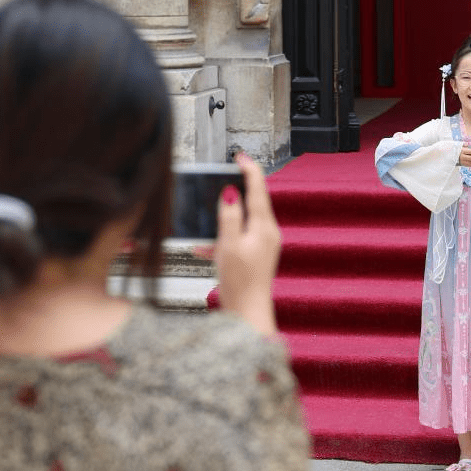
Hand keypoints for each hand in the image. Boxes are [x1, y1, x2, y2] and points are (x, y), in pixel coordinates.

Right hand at [215, 152, 280, 335]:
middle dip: (237, 190)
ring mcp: (263, 245)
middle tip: (223, 176)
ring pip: (243, 220)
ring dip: (225, 216)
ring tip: (207, 215)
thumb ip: (229, 216)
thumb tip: (231, 192)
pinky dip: (222, 238)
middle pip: (253, 201)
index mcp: (264, 226)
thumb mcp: (228, 245)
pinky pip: (238, 238)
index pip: (258, 188)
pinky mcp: (256, 256)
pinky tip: (203, 247)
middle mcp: (268, 233)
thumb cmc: (239, 283)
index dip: (249, 169)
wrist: (247, 315)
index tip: (239, 156)